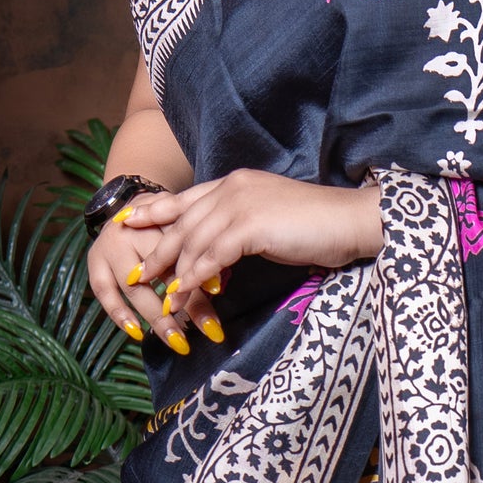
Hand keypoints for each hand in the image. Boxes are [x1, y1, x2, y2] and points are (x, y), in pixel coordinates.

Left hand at [87, 169, 382, 352]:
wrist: (351, 221)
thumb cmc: (317, 226)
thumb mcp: (269, 225)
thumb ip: (240, 232)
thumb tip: (219, 258)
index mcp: (236, 183)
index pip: (187, 198)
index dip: (156, 211)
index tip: (131, 222)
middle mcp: (232, 187)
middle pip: (183, 220)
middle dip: (157, 248)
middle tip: (137, 272)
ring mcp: (240, 203)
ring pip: (194, 240)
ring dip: (175, 273)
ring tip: (163, 298)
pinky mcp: (250, 225)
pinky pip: (211, 256)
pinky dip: (195, 278)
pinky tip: (185, 295)